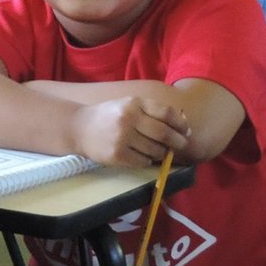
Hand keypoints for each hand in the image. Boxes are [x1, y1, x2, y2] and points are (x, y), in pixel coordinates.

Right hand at [70, 96, 188, 167]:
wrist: (79, 128)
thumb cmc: (109, 116)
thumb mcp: (129, 105)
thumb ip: (152, 112)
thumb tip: (183, 126)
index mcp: (134, 103)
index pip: (166, 113)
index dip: (180, 123)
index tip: (186, 130)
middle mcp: (128, 119)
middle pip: (164, 133)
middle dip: (177, 141)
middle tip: (182, 145)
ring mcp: (122, 138)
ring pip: (155, 150)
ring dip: (162, 153)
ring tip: (158, 151)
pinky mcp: (117, 155)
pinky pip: (143, 161)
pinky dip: (148, 160)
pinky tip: (143, 156)